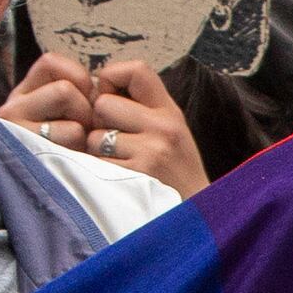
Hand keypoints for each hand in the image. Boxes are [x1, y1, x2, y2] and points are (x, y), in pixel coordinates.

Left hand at [4, 52, 211, 195]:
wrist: (198, 223)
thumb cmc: (176, 179)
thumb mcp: (172, 136)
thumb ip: (142, 111)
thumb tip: (95, 88)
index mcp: (172, 113)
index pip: (136, 70)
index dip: (111, 78)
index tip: (110, 97)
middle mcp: (164, 127)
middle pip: (102, 103)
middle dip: (99, 123)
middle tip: (115, 143)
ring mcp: (151, 153)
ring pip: (94, 136)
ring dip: (97, 152)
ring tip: (120, 166)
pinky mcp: (135, 177)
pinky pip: (96, 162)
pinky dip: (99, 172)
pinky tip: (118, 182)